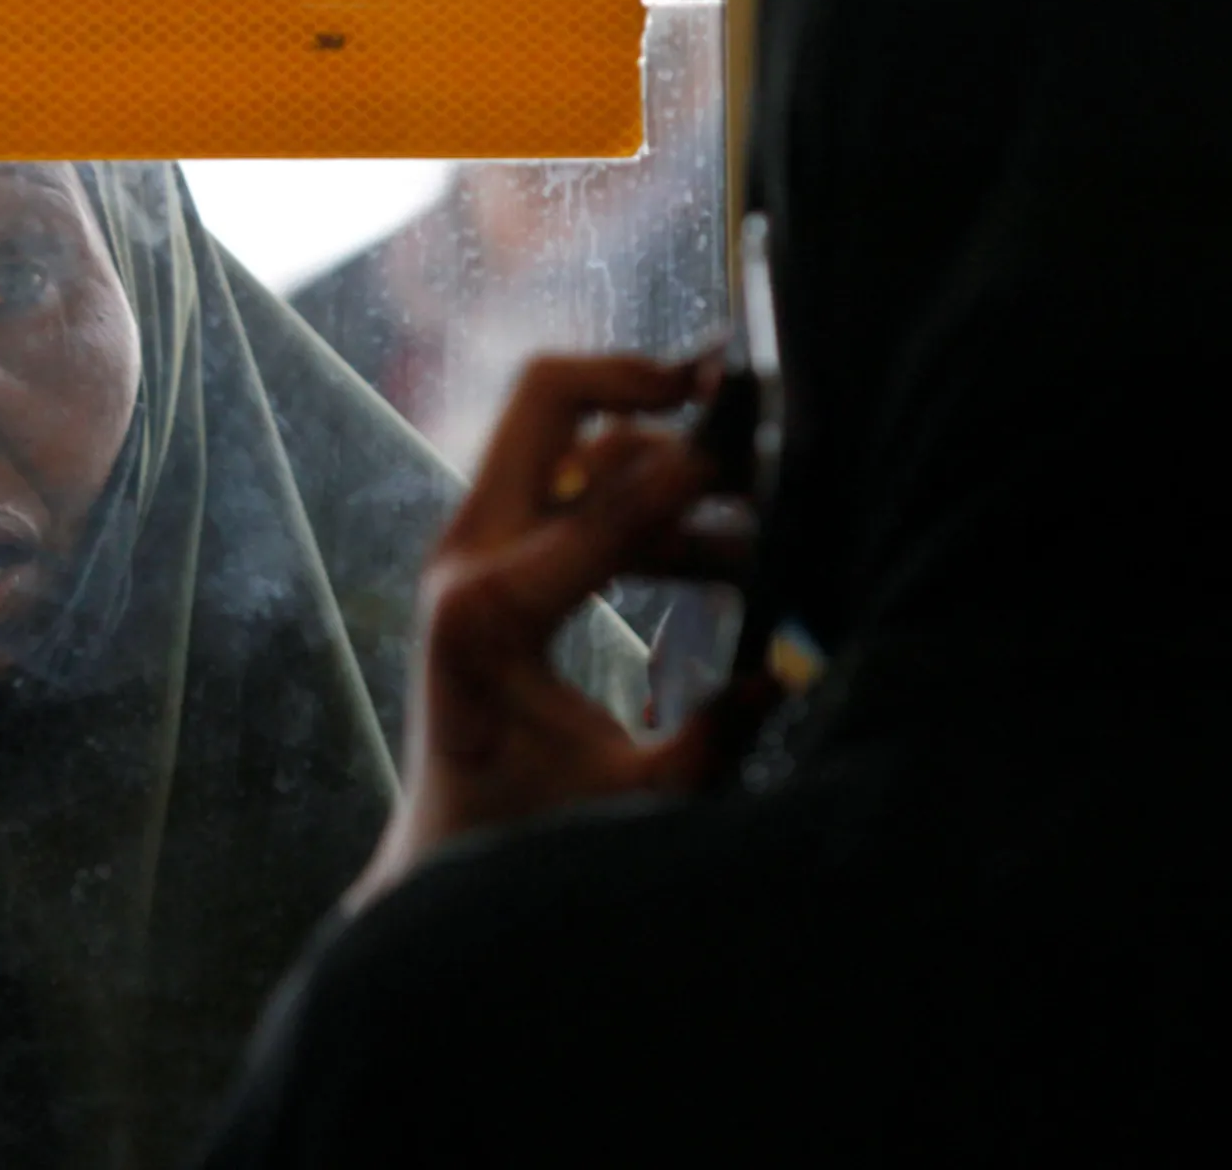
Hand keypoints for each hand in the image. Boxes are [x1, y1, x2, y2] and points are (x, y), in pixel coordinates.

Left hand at [348, 354, 782, 909]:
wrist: (445, 853)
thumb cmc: (531, 837)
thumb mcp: (639, 800)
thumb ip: (715, 738)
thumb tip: (787, 669)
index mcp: (490, 612)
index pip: (608, 502)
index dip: (698, 470)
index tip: (766, 457)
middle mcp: (464, 557)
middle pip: (547, 399)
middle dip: (642, 378)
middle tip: (730, 386)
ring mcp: (467, 547)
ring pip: (563, 430)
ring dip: (657, 444)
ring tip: (755, 496)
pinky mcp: (483, 556)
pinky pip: (562, 480)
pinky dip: (637, 489)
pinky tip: (720, 549)